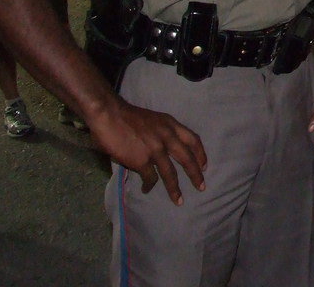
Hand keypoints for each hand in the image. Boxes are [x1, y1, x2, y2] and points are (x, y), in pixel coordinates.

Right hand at [86, 98, 206, 205]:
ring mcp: (156, 150)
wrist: (109, 114)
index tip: (204, 165)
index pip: (193, 139)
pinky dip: (149, 185)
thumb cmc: (126, 116)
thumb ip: (160, 134)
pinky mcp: (142, 161)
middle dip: (196, 175)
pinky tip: (146, 189)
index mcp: (170, 124)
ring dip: (175, 189)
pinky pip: (149, 178)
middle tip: (201, 187)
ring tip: (178, 200)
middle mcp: (167, 137)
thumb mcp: (153, 119)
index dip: (200, 154)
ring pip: (170, 173)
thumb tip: (159, 152)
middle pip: (187, 159)